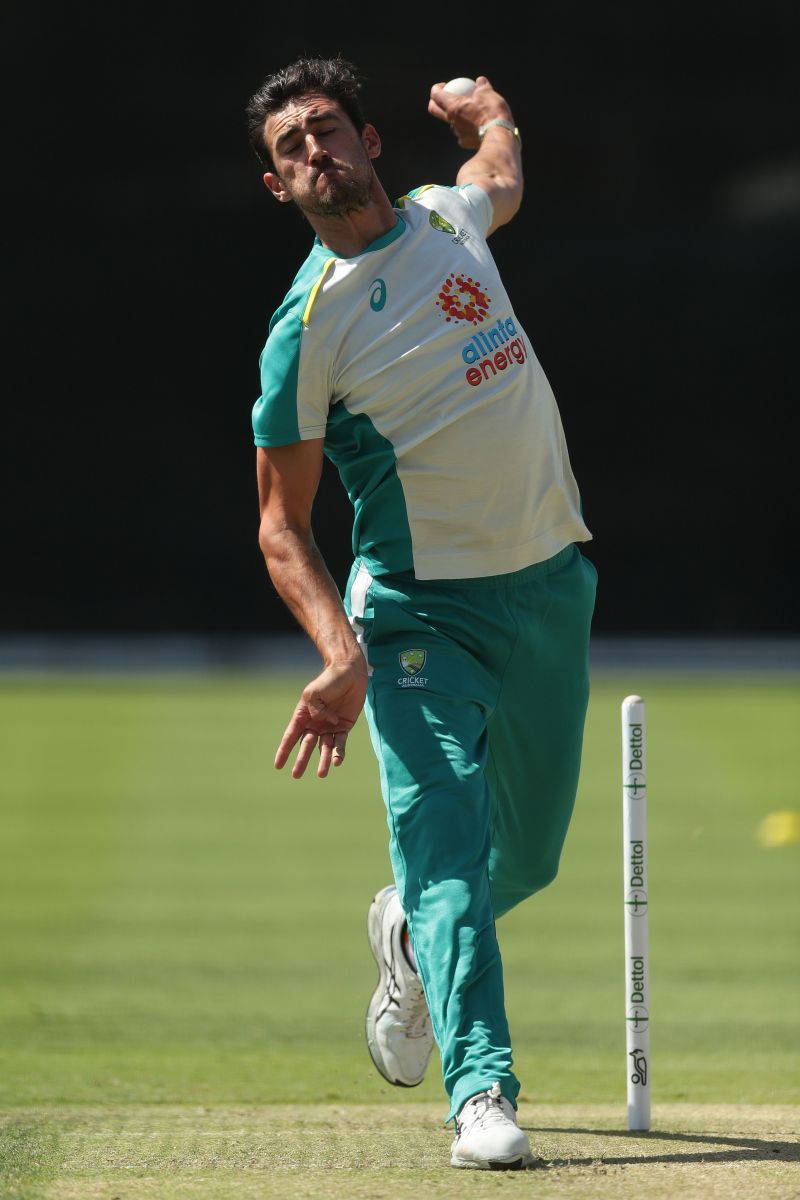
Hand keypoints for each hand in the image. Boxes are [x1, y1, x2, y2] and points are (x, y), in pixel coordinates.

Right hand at [274, 658, 368, 778]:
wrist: (348, 672)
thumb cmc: (327, 680)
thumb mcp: (313, 693)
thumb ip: (316, 711)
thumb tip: (329, 724)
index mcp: (303, 715)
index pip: (291, 736)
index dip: (284, 750)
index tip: (278, 765)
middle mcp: (315, 724)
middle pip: (306, 746)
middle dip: (301, 760)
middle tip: (296, 775)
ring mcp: (330, 727)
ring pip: (324, 748)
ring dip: (323, 761)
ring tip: (321, 774)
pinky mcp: (344, 727)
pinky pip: (340, 743)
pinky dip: (339, 753)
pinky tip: (337, 762)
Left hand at [428, 75, 509, 149]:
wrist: (499, 136)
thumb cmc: (492, 113)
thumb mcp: (488, 93)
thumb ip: (481, 86)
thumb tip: (480, 81)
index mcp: (453, 106)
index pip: (436, 95)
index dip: (437, 88)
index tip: (444, 85)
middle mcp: (451, 120)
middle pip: (434, 110)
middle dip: (436, 102)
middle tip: (446, 97)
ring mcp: (457, 133)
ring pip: (451, 122)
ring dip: (455, 115)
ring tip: (467, 111)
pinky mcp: (465, 142)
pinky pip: (462, 132)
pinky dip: (466, 126)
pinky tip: (475, 124)